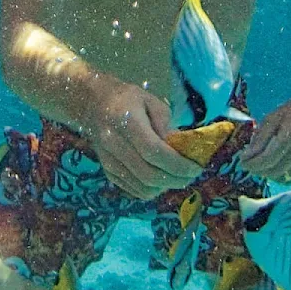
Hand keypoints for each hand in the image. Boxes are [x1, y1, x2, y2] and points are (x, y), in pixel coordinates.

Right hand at [84, 83, 201, 199]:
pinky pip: (134, 189)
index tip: (196, 167)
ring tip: (178, 177)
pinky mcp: (108, 171)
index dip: (178, 164)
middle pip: (148, 173)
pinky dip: (152, 189)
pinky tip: (162, 179)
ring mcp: (108, 160)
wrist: (94, 105)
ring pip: (142, 186)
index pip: (154, 151)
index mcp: (126, 121)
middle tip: (192, 175)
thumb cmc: (128, 100)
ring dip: (165, 186)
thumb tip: (179, 150)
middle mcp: (113, 143)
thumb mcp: (151, 101)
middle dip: (176, 179)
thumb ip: (166, 125)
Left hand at [240, 95, 290, 183]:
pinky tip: (273, 167)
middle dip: (258, 170)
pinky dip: (279, 176)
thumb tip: (245, 157)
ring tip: (260, 164)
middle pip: (275, 170)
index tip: (242, 162)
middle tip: (248, 164)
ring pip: (283, 177)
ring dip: (268, 174)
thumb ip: (259, 139)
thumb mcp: (271, 119)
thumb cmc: (290, 111)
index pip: (268, 158)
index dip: (252, 164)